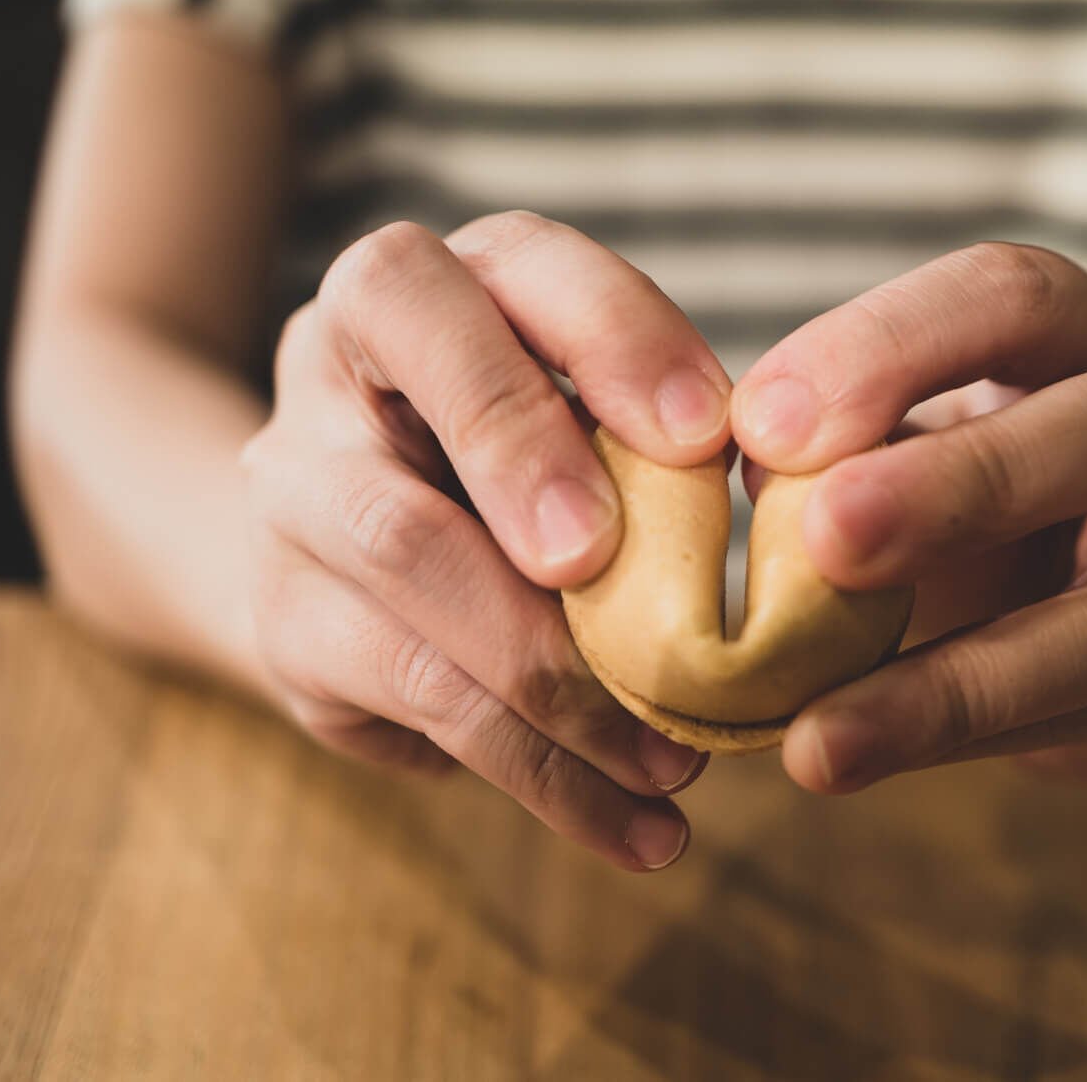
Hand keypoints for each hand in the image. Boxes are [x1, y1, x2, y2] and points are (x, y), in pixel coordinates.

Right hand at [239, 213, 732, 868]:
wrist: (337, 556)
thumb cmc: (512, 467)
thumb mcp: (574, 419)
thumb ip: (651, 442)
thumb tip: (798, 519)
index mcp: (438, 285)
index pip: (516, 262)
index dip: (613, 336)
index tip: (704, 435)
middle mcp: (341, 363)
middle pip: (428, 386)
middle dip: (532, 462)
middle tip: (616, 565)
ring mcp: (294, 490)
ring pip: (407, 555)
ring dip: (556, 669)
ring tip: (679, 755)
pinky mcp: (288, 623)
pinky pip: (416, 698)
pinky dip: (542, 774)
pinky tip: (637, 825)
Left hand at [730, 243, 1086, 791]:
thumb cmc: (986, 460)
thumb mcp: (925, 417)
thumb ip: (851, 433)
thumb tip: (752, 462)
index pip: (1015, 296)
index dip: (891, 347)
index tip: (760, 421)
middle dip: (964, 484)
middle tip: (823, 534)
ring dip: (962, 679)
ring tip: (821, 736)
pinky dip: (967, 741)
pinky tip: (857, 755)